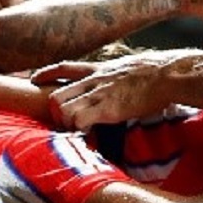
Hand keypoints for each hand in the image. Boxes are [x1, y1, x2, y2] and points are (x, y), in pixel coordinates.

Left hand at [43, 52, 188, 129]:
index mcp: (99, 70)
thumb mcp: (130, 69)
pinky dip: (79, 131)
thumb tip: (124, 84)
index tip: (34, 79)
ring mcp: (98, 95)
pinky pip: (79, 121)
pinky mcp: (107, 109)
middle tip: (66, 123)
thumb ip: (119, 77)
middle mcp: (93, 81)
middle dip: (56, 112)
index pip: (64, 66)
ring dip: (67, 123)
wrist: (168, 74)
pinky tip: (89, 135)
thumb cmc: (157, 73)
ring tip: (79, 131)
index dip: (46, 74)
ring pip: (63, 108)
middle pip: (56, 94)